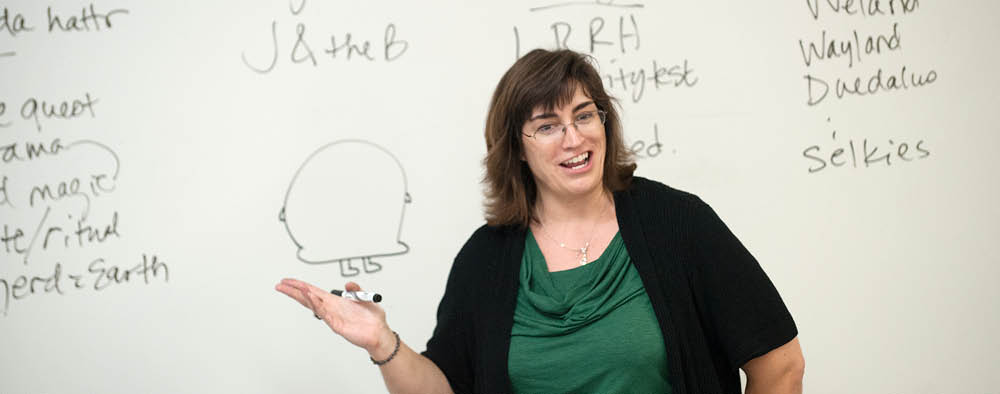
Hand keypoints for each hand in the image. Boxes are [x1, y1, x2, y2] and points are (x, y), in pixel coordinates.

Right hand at [275, 278, 391, 353]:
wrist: (380, 332)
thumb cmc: (372, 319)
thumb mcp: (364, 298)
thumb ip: (356, 289)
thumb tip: (348, 283)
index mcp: (335, 301)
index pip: (313, 291)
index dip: (300, 286)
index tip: (288, 281)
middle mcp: (331, 308)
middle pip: (308, 298)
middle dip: (294, 292)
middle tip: (280, 285)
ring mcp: (332, 317)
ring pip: (313, 305)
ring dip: (304, 296)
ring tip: (294, 288)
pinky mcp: (337, 324)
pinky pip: (324, 314)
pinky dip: (317, 305)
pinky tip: (311, 297)